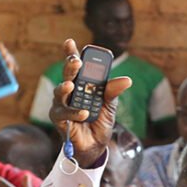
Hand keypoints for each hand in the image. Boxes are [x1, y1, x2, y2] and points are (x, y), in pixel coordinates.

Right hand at [49, 39, 131, 166]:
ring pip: (60, 92)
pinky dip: (74, 113)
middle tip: (76, 61)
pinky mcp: (59, 118)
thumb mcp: (110, 105)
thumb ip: (113, 92)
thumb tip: (126, 80)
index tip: (70, 42)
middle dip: (70, 66)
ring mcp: (62, 104)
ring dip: (66, 87)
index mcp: (82, 84)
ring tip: (71, 86)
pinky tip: (83, 113)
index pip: (76, 66)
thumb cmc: (100, 122)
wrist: (95, 145)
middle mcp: (70, 91)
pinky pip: (64, 113)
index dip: (72, 53)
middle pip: (67, 75)